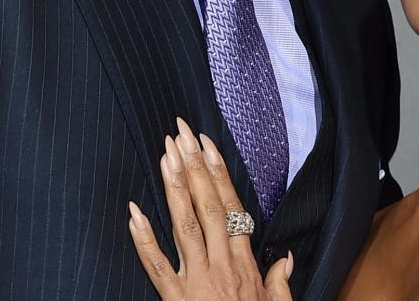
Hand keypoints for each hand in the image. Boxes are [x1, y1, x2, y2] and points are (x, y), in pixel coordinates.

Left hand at [128, 117, 293, 299]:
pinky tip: (133, 212)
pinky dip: (143, 239)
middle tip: (181, 134)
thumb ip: (280, 283)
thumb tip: (285, 258)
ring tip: (165, 155)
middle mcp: (221, 267)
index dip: (218, 173)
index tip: (207, 144)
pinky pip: (156, 266)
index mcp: (245, 266)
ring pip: (184, 227)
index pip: (232, 208)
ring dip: (174, 188)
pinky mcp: (175, 300)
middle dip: (194, 167)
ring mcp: (196, 282)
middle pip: (207, 208)